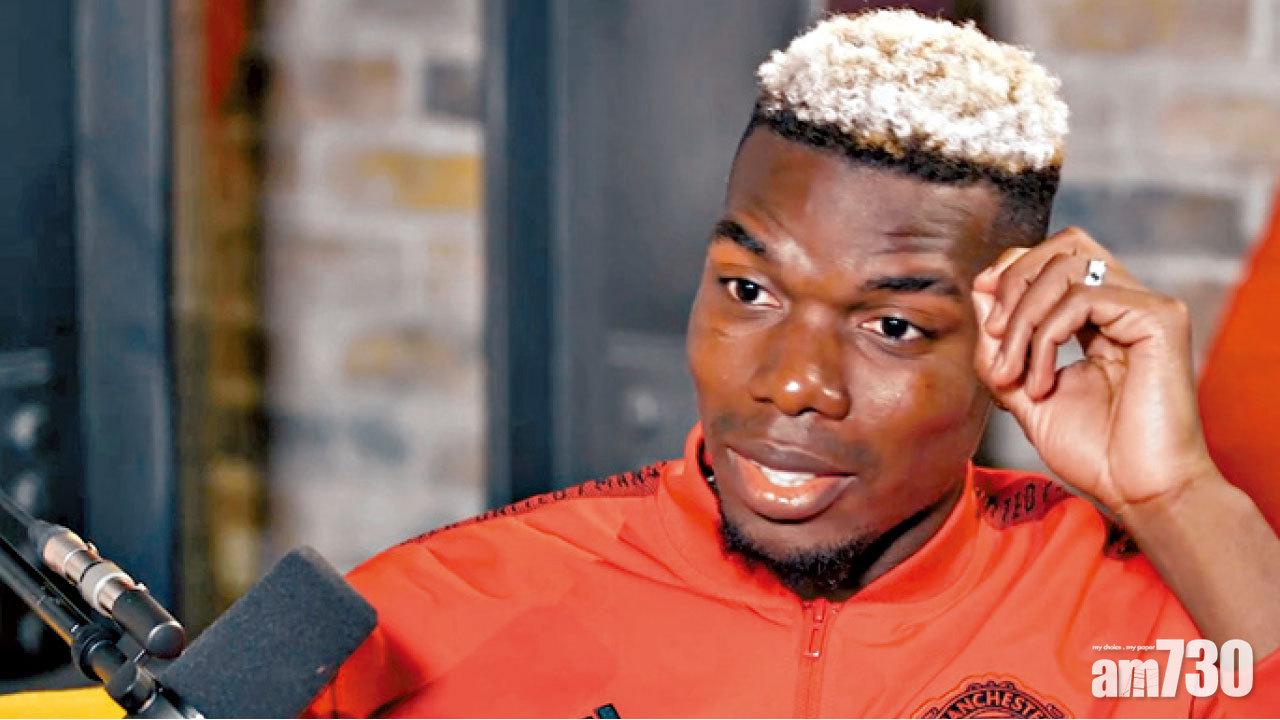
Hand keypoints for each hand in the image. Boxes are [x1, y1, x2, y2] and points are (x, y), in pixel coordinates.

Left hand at [971, 227, 1219, 517]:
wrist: (1138, 493)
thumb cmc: (1093, 451)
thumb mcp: (1024, 389)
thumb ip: (1002, 341)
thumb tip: (982, 287)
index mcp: (1102, 316)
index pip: (1054, 258)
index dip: (1011, 274)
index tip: (987, 323)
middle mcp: (1127, 303)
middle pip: (1063, 245)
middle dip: (1014, 285)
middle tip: (996, 341)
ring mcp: (1147, 307)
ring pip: (1067, 267)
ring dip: (1023, 319)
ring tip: (1011, 374)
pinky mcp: (1160, 318)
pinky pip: (1083, 298)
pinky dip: (1046, 337)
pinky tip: (1040, 384)